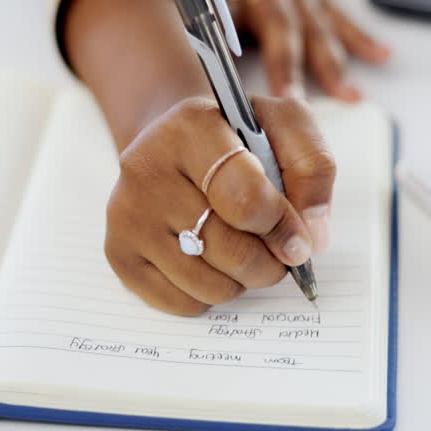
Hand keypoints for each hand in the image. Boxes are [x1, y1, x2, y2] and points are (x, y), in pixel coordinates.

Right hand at [105, 95, 335, 314]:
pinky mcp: (117, 252)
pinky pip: (182, 304)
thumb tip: (310, 238)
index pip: (243, 198)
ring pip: (208, 285)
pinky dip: (209, 295)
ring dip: (242, 280)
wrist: (176, 144)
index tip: (298, 239)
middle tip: (277, 249)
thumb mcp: (284, 126)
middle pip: (228, 249)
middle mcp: (145, 166)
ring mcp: (126, 213)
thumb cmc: (238, 139)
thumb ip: (312, 169)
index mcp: (190, 126)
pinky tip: (209, 260)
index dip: (281, 227)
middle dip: (269, 261)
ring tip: (242, 249)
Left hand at [199, 0, 389, 102]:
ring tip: (348, 96)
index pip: (224, 16)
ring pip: (318, 30)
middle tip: (289, 101)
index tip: (222, 76)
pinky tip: (382, 57)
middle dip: (287, 66)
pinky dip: (364, 39)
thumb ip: (185, 7)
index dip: (223, 44)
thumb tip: (157, 60)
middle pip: (281, 29)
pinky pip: (344, 19)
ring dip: (333, 64)